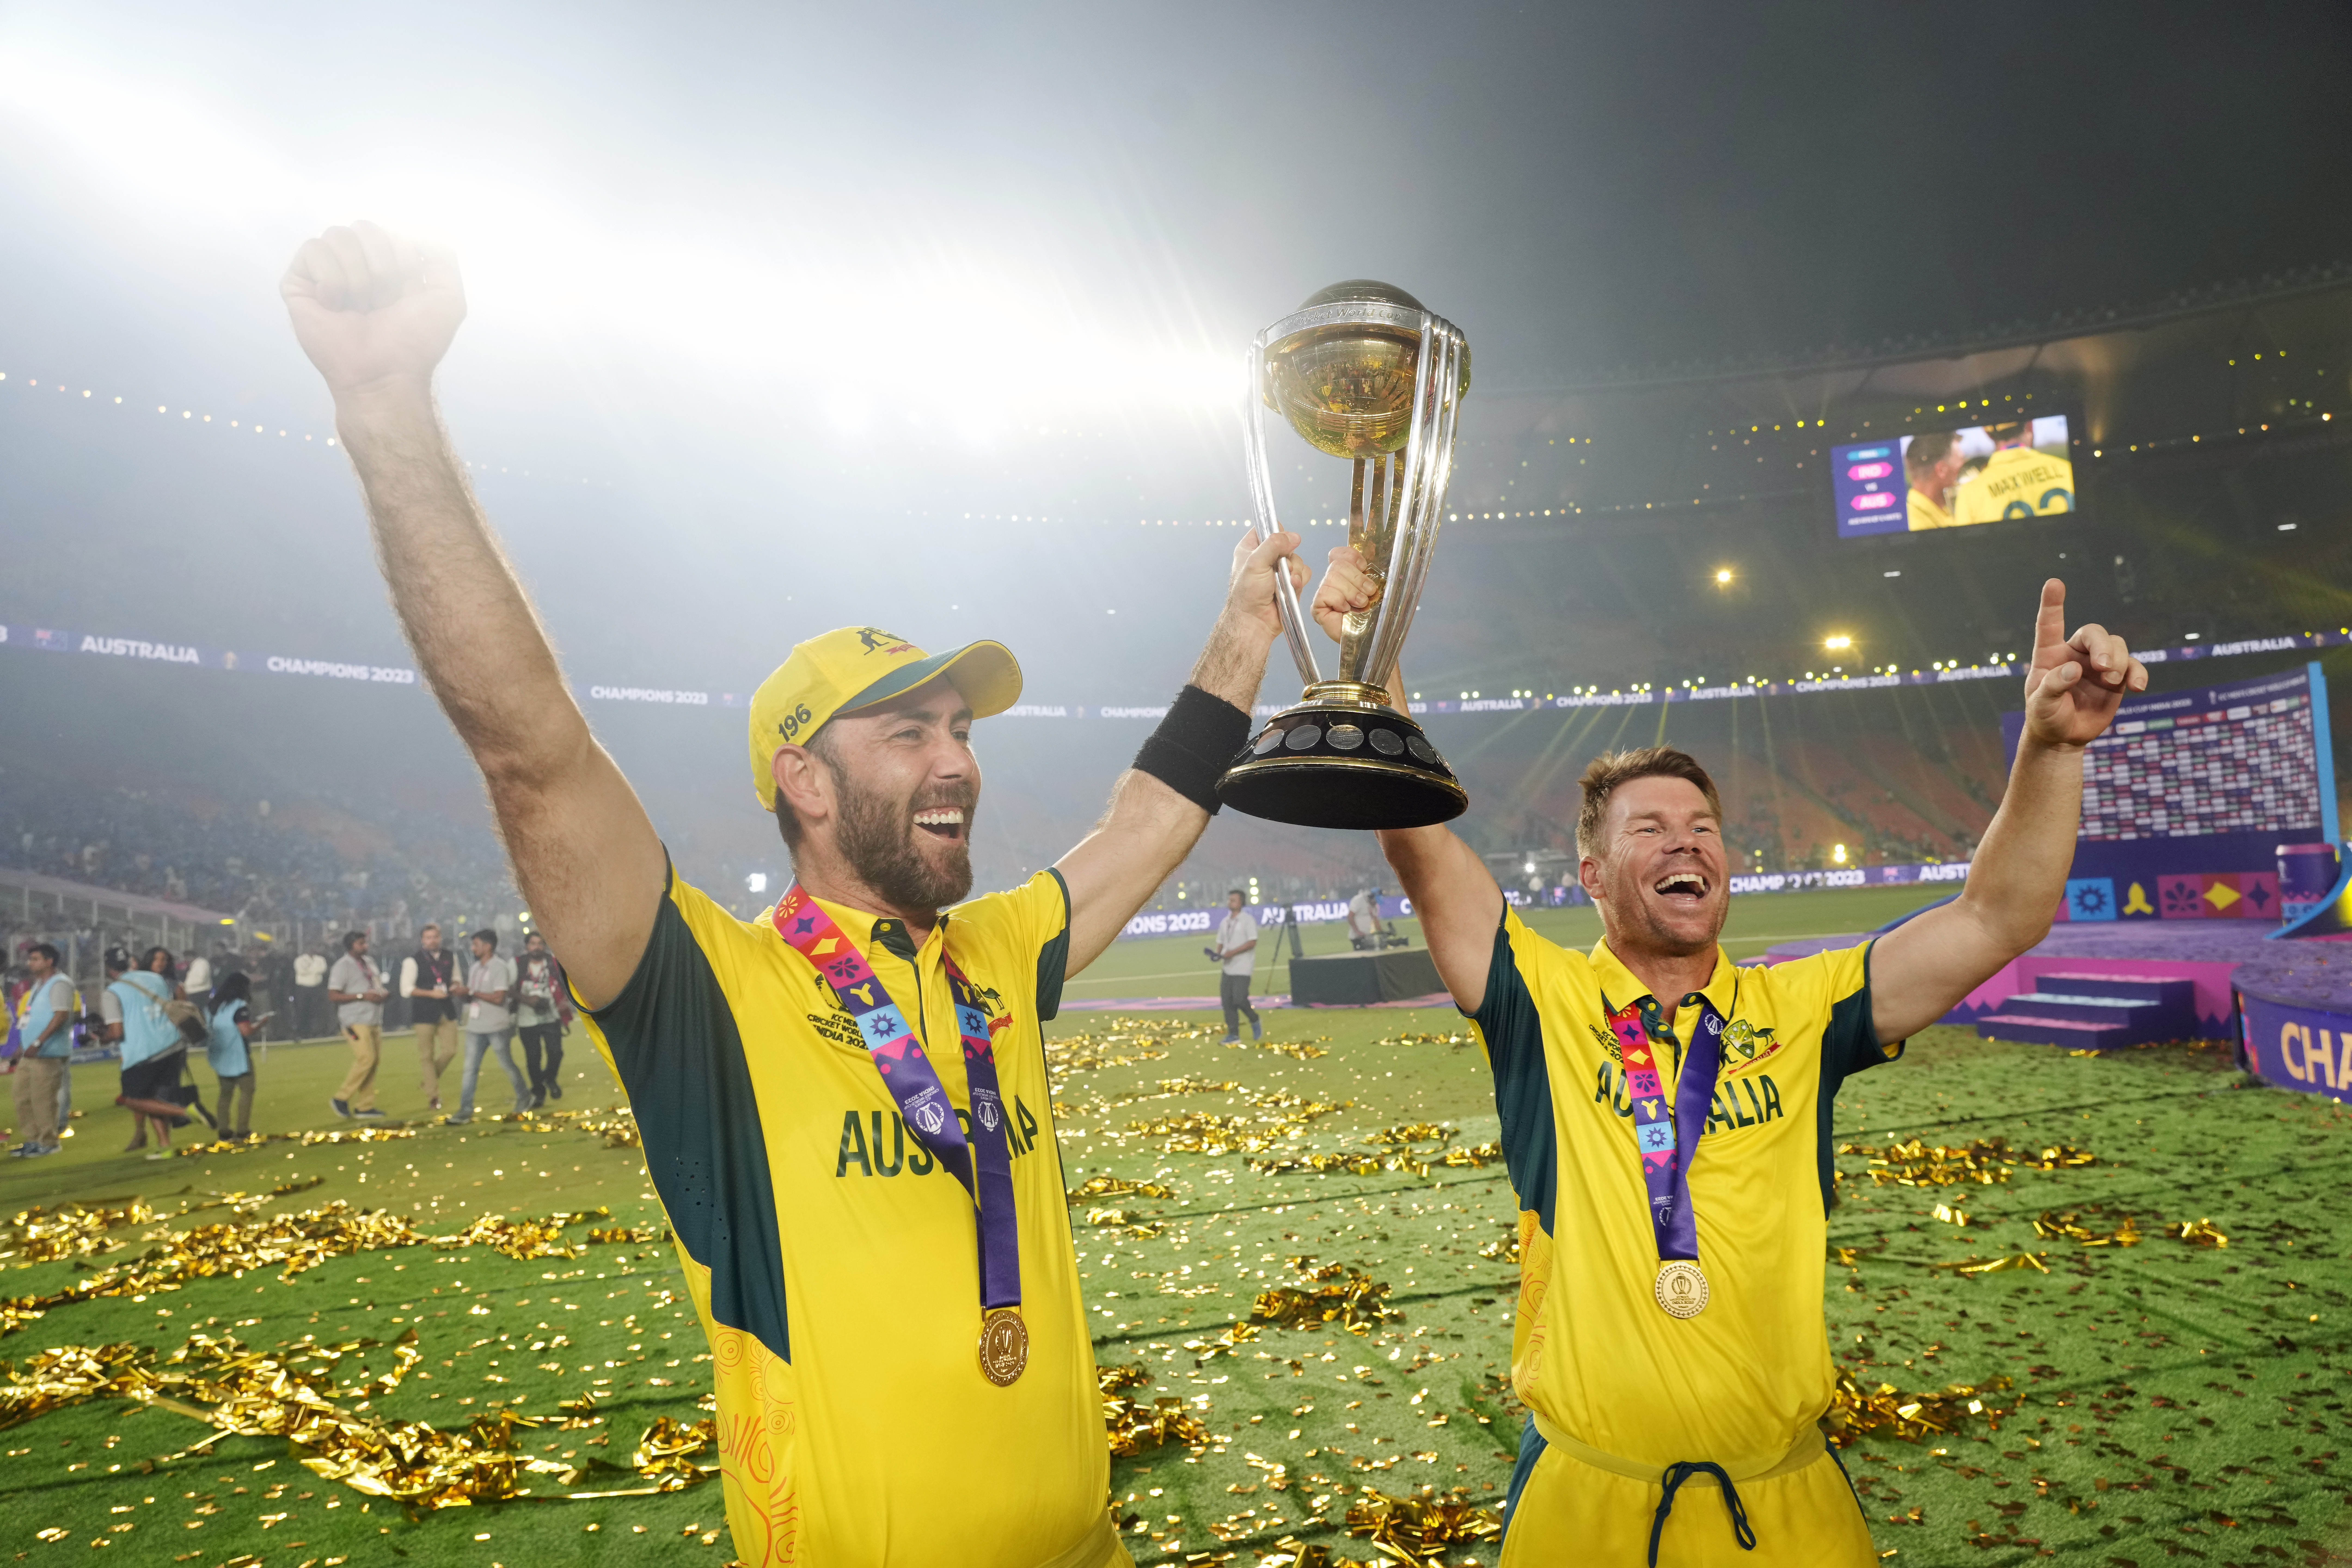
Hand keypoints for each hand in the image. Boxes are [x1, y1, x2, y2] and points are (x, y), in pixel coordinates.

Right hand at [281, 221, 465, 399]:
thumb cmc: (416, 342)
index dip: (404, 259)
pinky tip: (334, 305)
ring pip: (338, 234)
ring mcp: (326, 272)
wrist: (385, 374)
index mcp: (386, 263)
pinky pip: (313, 249)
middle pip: (364, 226)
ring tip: (359, 307)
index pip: (392, 229)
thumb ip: (443, 256)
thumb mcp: (448, 297)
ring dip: (358, 276)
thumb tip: (417, 229)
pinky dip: (331, 279)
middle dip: (382, 266)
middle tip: (381, 302)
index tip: (406, 293)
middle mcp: (355, 264)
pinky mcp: (299, 282)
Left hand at [1218, 528, 1307, 644]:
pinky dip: (1299, 581)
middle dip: (1288, 557)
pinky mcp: (1290, 584)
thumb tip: (1293, 536)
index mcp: (1251, 548)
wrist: (1254, 622)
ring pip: (1298, 560)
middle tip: (1280, 568)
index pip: (1267, 529)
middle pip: (1288, 545)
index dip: (1275, 533)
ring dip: (1294, 571)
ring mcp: (1279, 572)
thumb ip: (1273, 545)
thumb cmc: (1247, 595)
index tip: (1278, 543)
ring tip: (1285, 583)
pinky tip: (1291, 588)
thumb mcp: (1255, 563)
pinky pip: (1303, 575)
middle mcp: (1266, 558)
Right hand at [1309, 544, 1379, 645]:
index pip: (1339, 553)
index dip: (1352, 557)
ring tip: (1359, 605)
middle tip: (1368, 593)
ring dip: (1351, 592)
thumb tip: (1366, 561)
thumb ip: (1369, 573)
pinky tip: (1345, 610)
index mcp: (1347, 574)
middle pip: (1337, 564)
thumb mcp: (1376, 589)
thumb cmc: (1374, 617)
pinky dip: (1339, 601)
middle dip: (1357, 579)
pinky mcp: (1317, 606)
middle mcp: (1333, 582)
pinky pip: (1325, 593)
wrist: (1371, 639)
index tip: (1364, 567)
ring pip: (1332, 577)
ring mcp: (1324, 593)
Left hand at [2020, 579, 2146, 748]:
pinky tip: (2137, 687)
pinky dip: (2138, 674)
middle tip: (2103, 667)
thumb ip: (2053, 686)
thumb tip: (2075, 669)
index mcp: (2050, 654)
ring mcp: (2098, 664)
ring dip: (2118, 661)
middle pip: (2095, 633)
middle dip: (2102, 646)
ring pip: (2117, 646)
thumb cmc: (2045, 716)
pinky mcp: (2117, 678)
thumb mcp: (2040, 705)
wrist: (2063, 736)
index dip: (2052, 603)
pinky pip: (2133, 667)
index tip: (2054, 583)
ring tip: (2112, 681)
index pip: (2050, 624)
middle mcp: (2076, 653)